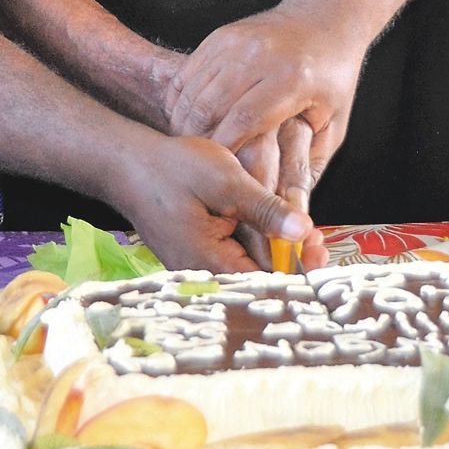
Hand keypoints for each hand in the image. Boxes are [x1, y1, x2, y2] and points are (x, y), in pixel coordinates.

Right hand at [112, 133, 311, 271]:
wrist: (128, 164)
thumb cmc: (172, 170)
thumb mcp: (226, 182)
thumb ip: (265, 209)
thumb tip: (303, 232)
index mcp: (210, 263)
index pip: (264, 284)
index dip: (298, 270)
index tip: (320, 250)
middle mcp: (204, 273)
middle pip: (259, 279)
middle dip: (292, 261)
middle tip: (319, 239)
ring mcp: (199, 266)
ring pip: (249, 268)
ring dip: (277, 252)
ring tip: (304, 234)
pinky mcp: (198, 254)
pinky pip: (235, 257)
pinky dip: (258, 245)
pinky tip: (274, 229)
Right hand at [167, 6, 363, 183]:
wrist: (325, 18)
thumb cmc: (332, 77)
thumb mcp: (334, 123)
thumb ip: (310, 162)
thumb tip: (287, 205)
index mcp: (291, 78)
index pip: (244, 121)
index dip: (224, 151)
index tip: (216, 176)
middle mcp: (260, 56)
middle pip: (211, 106)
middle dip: (196, 140)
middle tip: (195, 166)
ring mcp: (237, 42)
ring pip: (194, 90)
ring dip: (184, 121)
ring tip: (188, 146)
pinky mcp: (221, 35)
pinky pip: (189, 73)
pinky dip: (182, 99)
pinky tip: (187, 118)